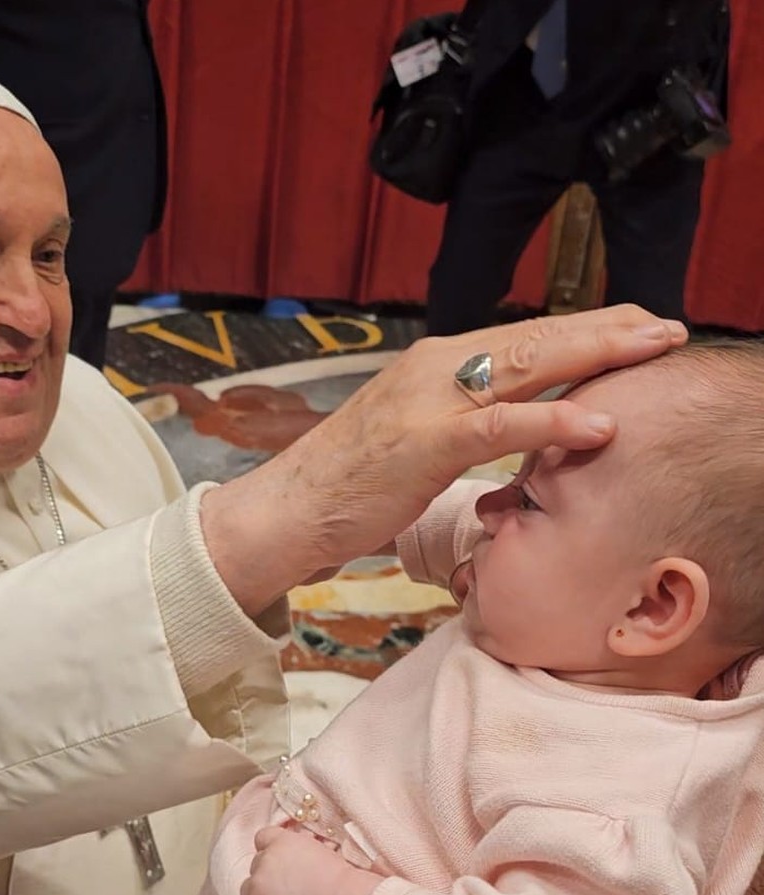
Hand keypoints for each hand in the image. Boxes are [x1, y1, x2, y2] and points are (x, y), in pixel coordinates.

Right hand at [201, 305, 687, 614]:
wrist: (287, 508)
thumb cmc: (350, 484)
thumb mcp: (415, 440)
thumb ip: (463, 422)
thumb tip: (508, 424)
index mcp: (436, 363)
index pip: (525, 336)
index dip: (585, 330)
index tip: (636, 329)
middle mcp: (437, 366)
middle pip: (537, 337)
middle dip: (607, 330)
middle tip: (667, 327)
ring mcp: (429, 400)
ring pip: (527, 366)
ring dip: (597, 357)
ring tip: (653, 351)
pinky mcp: (425, 442)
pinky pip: (500, 427)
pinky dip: (553, 424)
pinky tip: (599, 424)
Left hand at [239, 825, 381, 894]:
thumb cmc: (341, 883)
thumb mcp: (321, 853)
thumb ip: (300, 850)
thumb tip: (297, 858)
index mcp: (282, 842)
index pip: (263, 838)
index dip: (270, 852)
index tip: (280, 865)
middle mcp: (265, 860)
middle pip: (255, 867)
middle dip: (267, 879)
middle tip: (288, 894)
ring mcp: (257, 886)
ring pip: (246, 892)